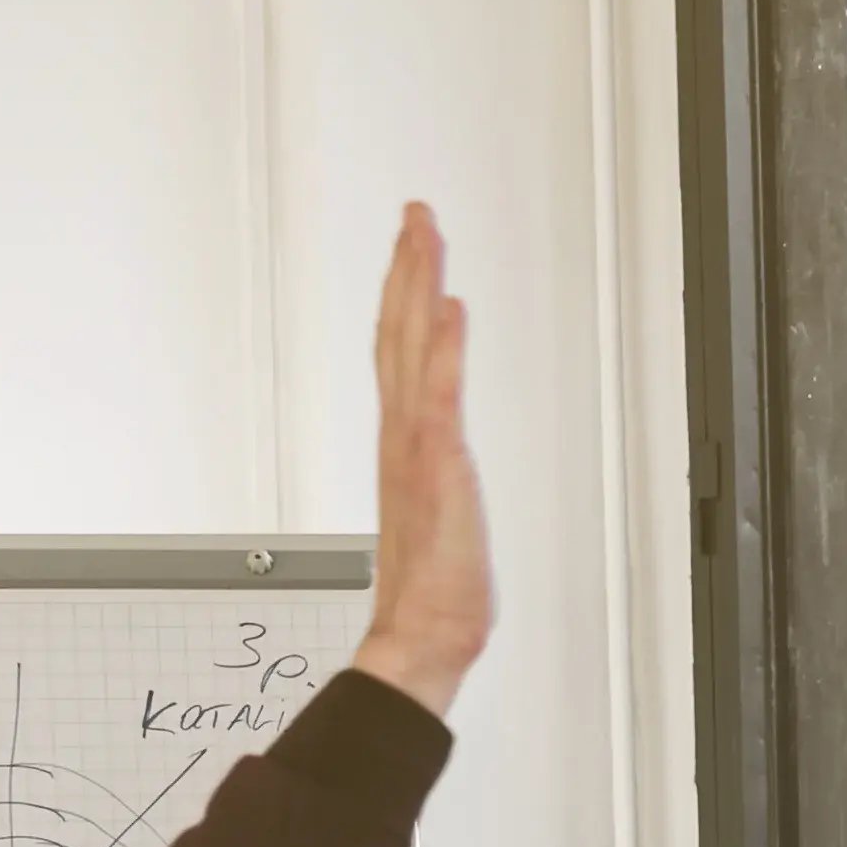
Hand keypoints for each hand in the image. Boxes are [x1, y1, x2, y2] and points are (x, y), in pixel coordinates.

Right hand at [353, 204, 492, 713]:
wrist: (426, 631)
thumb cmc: (436, 585)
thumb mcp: (441, 513)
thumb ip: (435, 474)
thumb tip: (438, 447)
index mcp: (405, 442)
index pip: (400, 352)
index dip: (404, 296)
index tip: (411, 247)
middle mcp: (404, 434)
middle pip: (399, 333)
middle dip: (407, 269)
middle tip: (415, 214)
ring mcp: (416, 447)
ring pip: (412, 348)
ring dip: (418, 286)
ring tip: (423, 233)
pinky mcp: (436, 468)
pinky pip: (439, 396)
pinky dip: (443, 350)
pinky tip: (448, 308)